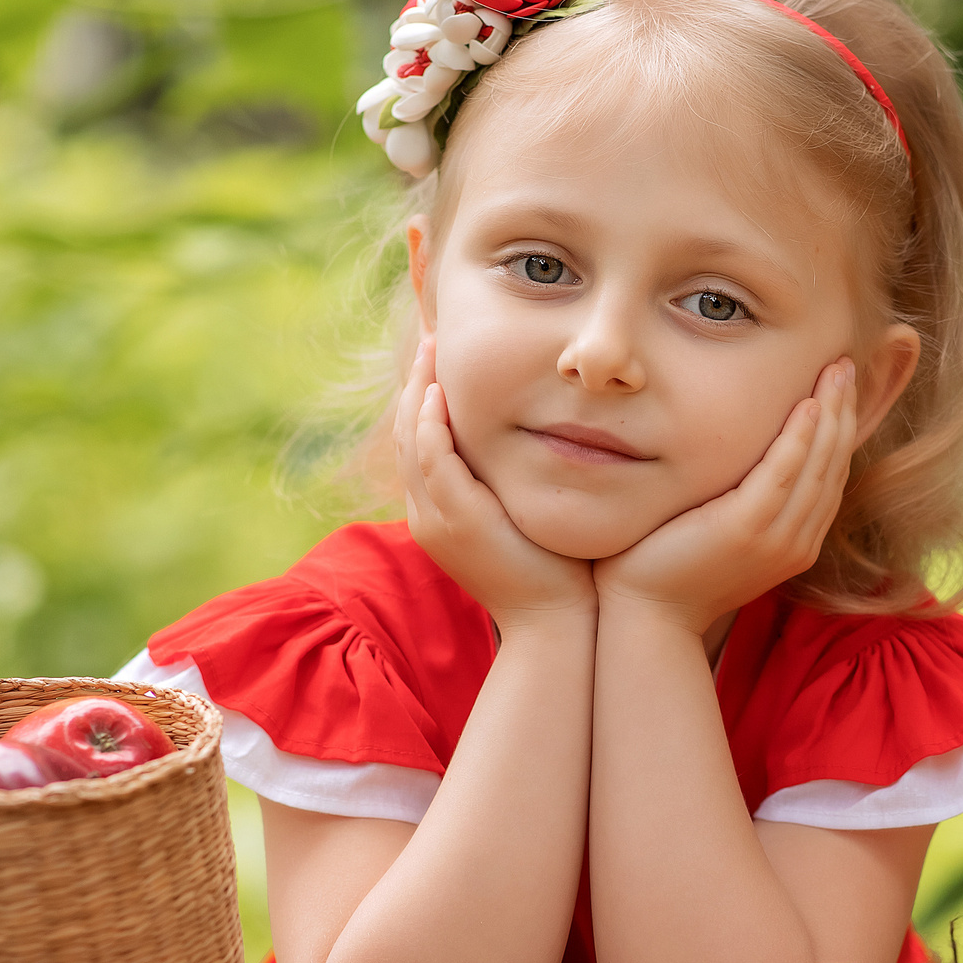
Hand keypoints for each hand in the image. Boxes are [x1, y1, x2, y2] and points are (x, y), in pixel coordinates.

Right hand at [395, 335, 595, 625]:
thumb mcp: (523, 517)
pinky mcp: (456, 519)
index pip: (419, 446)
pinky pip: (432, 459)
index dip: (424, 400)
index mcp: (439, 515)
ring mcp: (436, 519)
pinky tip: (442, 391)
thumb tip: (535, 445)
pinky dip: (432, 422)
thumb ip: (514, 483)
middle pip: (406, 435)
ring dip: (419, 390)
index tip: (441, 362)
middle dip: (416, 384)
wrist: (556, 622)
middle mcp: (427, 516)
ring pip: (412, 441)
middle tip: (431, 340)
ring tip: (434, 350)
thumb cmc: (555, 573)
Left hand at [594, 359, 857, 632]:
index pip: (830, 475)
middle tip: (846, 365)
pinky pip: (785, 474)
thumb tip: (743, 458)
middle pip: (834, 465)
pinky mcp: (748, 530)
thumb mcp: (720, 531)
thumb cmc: (669, 570)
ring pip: (818, 465)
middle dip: (844, 412)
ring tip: (836, 371)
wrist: (645, 615)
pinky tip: (807, 405)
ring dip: (831, 414)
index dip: (840, 428)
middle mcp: (797, 541)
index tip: (839, 387)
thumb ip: (743, 501)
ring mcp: (776, 538)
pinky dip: (799, 438)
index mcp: (795, 542)